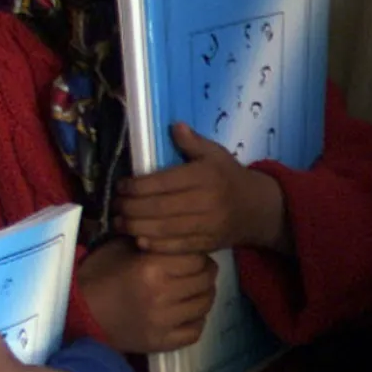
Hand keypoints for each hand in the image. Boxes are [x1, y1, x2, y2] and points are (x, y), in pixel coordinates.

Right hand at [76, 239, 218, 353]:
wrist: (79, 311)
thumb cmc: (99, 275)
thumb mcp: (122, 248)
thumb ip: (152, 241)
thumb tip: (178, 235)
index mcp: (153, 269)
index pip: (198, 259)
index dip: (198, 254)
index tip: (192, 255)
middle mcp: (163, 295)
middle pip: (206, 281)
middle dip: (205, 273)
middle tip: (196, 272)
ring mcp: (164, 322)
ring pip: (205, 305)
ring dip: (203, 295)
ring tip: (193, 290)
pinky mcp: (162, 343)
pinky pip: (195, 331)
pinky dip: (196, 320)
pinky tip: (186, 313)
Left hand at [114, 123, 287, 255]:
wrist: (257, 209)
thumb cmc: (230, 177)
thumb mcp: (216, 154)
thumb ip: (193, 142)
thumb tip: (174, 125)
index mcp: (204, 176)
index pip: (162, 182)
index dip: (136, 186)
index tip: (121, 186)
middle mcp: (205, 202)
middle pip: (159, 207)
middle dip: (130, 207)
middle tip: (114, 205)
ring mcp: (206, 225)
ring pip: (164, 229)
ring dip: (136, 227)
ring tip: (118, 222)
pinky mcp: (207, 244)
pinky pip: (176, 246)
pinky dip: (155, 245)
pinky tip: (138, 239)